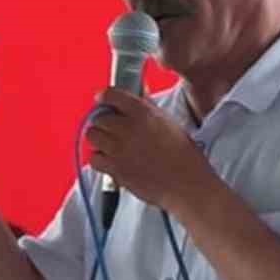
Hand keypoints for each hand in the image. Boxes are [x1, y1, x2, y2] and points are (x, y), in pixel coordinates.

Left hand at [85, 87, 216, 211]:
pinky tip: (111, 161)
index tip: (102, 100)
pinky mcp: (115, 168)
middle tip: (111, 128)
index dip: (105, 97)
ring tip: (110, 145)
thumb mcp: (169, 123)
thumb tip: (137, 96)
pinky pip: (94, 159)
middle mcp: (129, 128)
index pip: (112, 95)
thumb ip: (148, 109)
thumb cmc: (183, 156)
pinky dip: (99, 160)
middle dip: (103, 122)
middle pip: (98, 117)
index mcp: (144, 113)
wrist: (187, 184)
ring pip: (92, 135)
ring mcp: (120, 149)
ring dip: (99, 139)